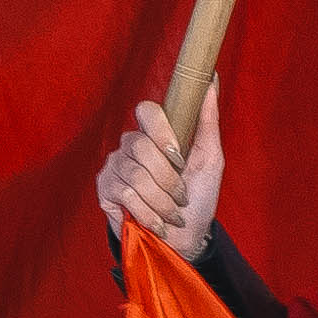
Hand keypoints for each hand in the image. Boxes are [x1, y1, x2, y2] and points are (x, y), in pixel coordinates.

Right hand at [101, 90, 226, 254]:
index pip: (146, 111)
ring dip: (162, 201)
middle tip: (181, 196)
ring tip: (172, 213)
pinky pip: (125, 194)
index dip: (161, 132)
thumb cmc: (198, 197)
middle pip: (142, 147)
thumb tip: (212, 78)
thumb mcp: (210, 159)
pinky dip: (148, 213)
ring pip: (135, 174)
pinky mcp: (105, 189)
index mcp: (156, 133)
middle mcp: (131, 145)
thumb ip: (208, 120)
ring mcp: (115, 166)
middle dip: (168, 179)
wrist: (185, 239)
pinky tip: (156, 223)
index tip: (178, 156)